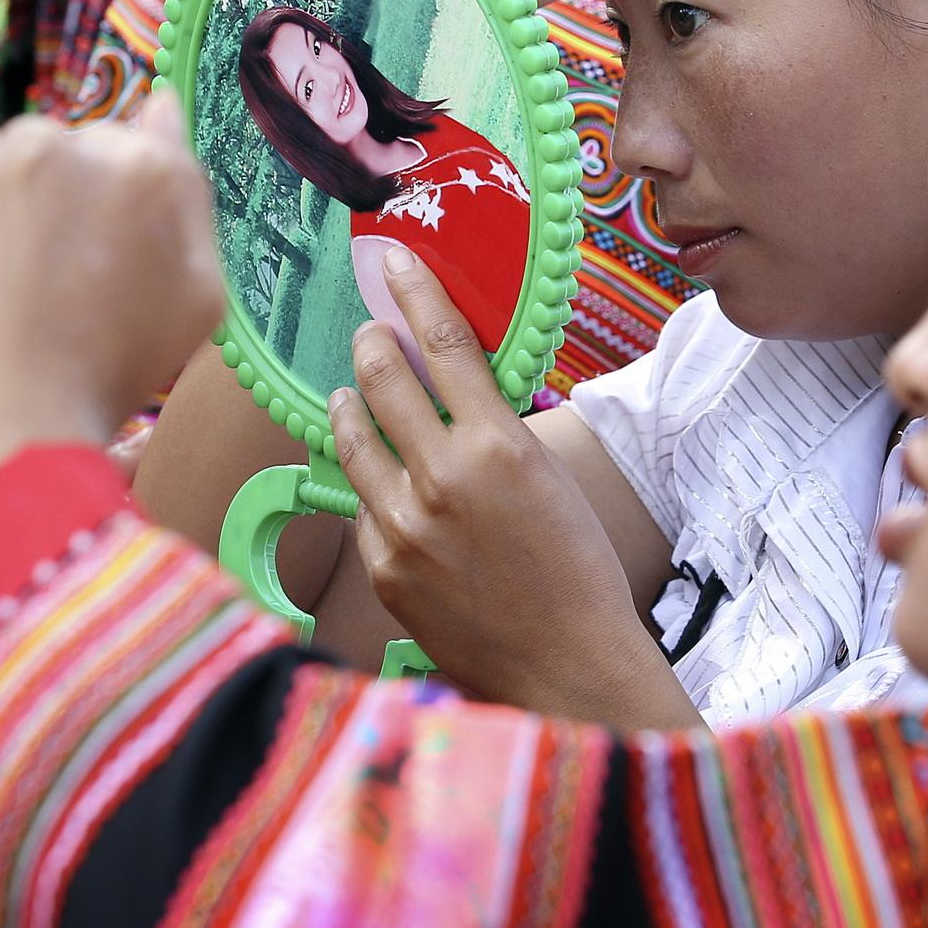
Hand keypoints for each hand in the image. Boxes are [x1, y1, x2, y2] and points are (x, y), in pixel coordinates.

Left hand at [0, 0, 222, 525]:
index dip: (115, 215)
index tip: (99, 266)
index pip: (133, 149)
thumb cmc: (107, 384)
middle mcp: (65, 142)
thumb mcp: (201, 305)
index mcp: (148, 169)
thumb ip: (190, 199)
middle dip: (53, 211)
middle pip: (57, 149)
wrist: (4, 448)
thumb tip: (158, 107)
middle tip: (46, 301)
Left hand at [328, 248, 700, 728]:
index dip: (415, 292)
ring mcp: (403, 528)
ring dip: (350, 404)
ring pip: (352, 439)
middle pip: (380, 380)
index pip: (442, 344)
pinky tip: (379, 481)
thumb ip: (497, 429)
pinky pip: (360, 508)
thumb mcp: (550, 477)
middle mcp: (441, 480)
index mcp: (496, 447)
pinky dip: (369, 485)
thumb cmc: (577, 571)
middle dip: (371, 344)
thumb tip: (457, 386)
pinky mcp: (383, 570)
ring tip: (351, 393)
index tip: (394, 261)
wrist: (567, 666)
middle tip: (371, 332)